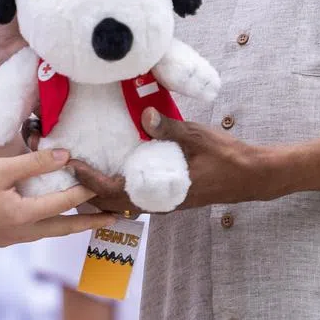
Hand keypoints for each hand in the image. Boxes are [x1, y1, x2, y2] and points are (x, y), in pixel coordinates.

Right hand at [0, 149, 116, 246]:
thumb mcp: (1, 168)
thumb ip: (34, 162)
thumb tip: (65, 156)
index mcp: (23, 216)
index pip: (63, 203)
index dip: (84, 191)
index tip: (102, 184)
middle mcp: (22, 234)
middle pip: (64, 228)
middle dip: (90, 222)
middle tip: (114, 218)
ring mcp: (11, 240)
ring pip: (48, 232)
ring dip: (69, 225)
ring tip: (87, 219)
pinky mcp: (1, 240)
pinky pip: (32, 233)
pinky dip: (47, 224)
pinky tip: (48, 217)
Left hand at [72, 108, 277, 211]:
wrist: (252, 177)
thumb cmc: (226, 158)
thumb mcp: (197, 137)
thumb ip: (170, 128)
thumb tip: (145, 115)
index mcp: (161, 192)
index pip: (115, 193)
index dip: (90, 181)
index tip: (72, 165)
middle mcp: (159, 203)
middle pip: (112, 204)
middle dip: (87, 191)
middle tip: (67, 170)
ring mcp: (164, 202)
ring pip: (123, 204)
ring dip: (101, 191)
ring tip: (82, 171)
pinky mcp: (169, 196)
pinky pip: (136, 197)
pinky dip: (119, 188)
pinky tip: (114, 170)